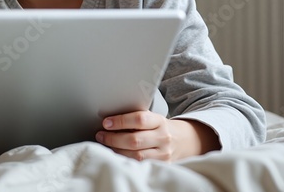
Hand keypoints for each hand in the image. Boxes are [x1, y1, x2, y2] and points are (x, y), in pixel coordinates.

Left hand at [94, 111, 218, 160]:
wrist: (183, 141)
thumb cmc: (160, 127)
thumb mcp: (152, 118)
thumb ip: (135, 118)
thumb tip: (109, 120)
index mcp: (160, 121)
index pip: (139, 119)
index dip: (120, 121)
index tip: (106, 122)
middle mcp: (163, 138)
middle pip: (134, 140)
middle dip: (113, 138)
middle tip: (100, 135)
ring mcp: (163, 154)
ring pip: (136, 155)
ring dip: (117, 151)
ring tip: (106, 145)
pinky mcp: (162, 166)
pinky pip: (140, 165)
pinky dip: (126, 160)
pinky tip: (117, 156)